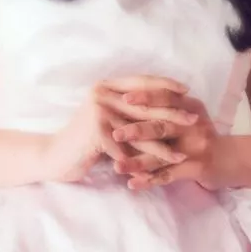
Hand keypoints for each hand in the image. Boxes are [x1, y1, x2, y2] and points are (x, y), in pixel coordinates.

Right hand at [43, 76, 199, 182]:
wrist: (56, 156)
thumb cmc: (85, 140)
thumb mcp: (108, 120)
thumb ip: (128, 112)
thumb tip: (163, 108)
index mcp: (106, 86)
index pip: (141, 81)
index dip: (165, 84)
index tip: (187, 90)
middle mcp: (101, 93)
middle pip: (144, 103)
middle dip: (172, 113)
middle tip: (194, 120)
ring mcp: (98, 110)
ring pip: (139, 128)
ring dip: (163, 143)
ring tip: (183, 152)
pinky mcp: (96, 130)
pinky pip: (127, 148)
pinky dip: (144, 161)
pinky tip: (158, 170)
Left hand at [111, 92, 224, 190]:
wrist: (232, 160)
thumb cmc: (201, 135)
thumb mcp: (190, 115)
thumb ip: (168, 108)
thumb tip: (129, 100)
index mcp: (191, 107)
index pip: (167, 98)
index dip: (146, 97)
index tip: (124, 98)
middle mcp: (194, 125)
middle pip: (163, 126)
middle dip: (137, 131)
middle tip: (115, 134)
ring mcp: (197, 147)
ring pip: (162, 155)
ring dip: (138, 162)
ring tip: (117, 167)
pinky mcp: (198, 168)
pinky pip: (169, 175)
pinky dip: (149, 181)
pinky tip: (133, 184)